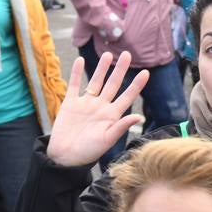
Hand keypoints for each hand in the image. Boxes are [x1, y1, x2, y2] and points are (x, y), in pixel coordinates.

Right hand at [45, 52, 150, 167]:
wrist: (65, 156)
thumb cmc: (88, 152)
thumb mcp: (107, 139)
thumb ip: (121, 126)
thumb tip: (140, 117)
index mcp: (112, 116)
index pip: (127, 96)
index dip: (136, 85)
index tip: (146, 73)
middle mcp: (101, 107)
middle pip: (113, 84)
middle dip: (120, 70)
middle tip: (127, 54)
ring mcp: (86, 104)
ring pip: (96, 82)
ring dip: (102, 68)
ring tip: (108, 55)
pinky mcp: (70, 104)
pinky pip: (74, 85)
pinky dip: (77, 73)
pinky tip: (81, 61)